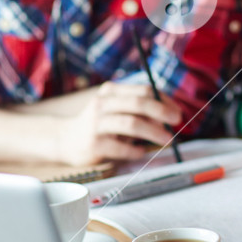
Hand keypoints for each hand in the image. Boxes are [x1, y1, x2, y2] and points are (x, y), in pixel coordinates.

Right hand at [58, 82, 182, 164]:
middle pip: (139, 104)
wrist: (64, 140)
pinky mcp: (94, 144)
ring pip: (132, 124)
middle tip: (176, 122)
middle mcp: (103, 104)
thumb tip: (168, 115)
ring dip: (154, 132)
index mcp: (111, 91)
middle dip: (162, 112)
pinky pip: (122, 147)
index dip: (164, 100)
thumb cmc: (98, 124)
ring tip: (166, 139)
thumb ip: (138, 110)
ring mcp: (96, 124)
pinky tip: (141, 152)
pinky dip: (136, 150)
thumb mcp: (115, 109)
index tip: (177, 111)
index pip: (143, 90)